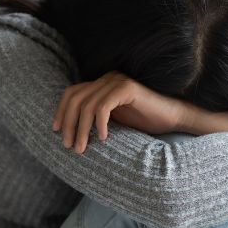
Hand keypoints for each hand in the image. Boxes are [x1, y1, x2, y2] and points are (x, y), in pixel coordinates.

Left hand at [52, 70, 190, 153]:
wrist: (172, 118)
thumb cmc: (144, 122)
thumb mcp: (113, 121)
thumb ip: (94, 119)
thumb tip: (70, 132)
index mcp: (101, 84)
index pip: (71, 93)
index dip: (60, 111)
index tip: (55, 131)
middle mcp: (106, 79)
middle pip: (75, 98)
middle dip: (68, 123)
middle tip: (68, 146)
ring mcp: (117, 81)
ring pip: (87, 105)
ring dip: (81, 129)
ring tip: (82, 148)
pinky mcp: (127, 88)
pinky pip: (104, 106)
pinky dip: (99, 124)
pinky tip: (102, 138)